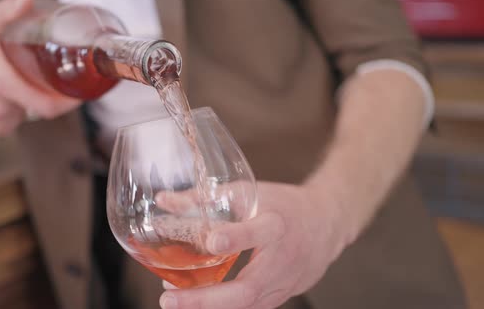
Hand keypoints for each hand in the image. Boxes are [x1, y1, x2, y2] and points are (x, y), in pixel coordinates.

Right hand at [0, 0, 80, 135]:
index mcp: (1, 83)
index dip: (69, 104)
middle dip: (50, 92)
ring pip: (31, 110)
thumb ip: (5, 12)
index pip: (47, 106)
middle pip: (42, 106)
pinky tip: (9, 91)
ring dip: (33, 96)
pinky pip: (19, 118)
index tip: (81, 95)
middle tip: (51, 76)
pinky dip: (20, 106)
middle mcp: (0, 106)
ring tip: (20, 78)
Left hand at [158, 182, 348, 308]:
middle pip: (246, 289)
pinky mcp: (280, 297)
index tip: (211, 242)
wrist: (326, 224)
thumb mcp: (248, 192)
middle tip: (169, 299)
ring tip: (174, 301)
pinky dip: (223, 308)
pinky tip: (197, 302)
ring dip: (208, 308)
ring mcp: (283, 284)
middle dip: (205, 299)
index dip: (236, 238)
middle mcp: (282, 259)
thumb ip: (205, 198)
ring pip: (246, 306)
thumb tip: (163, 200)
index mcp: (277, 225)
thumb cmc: (284, 205)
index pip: (258, 233)